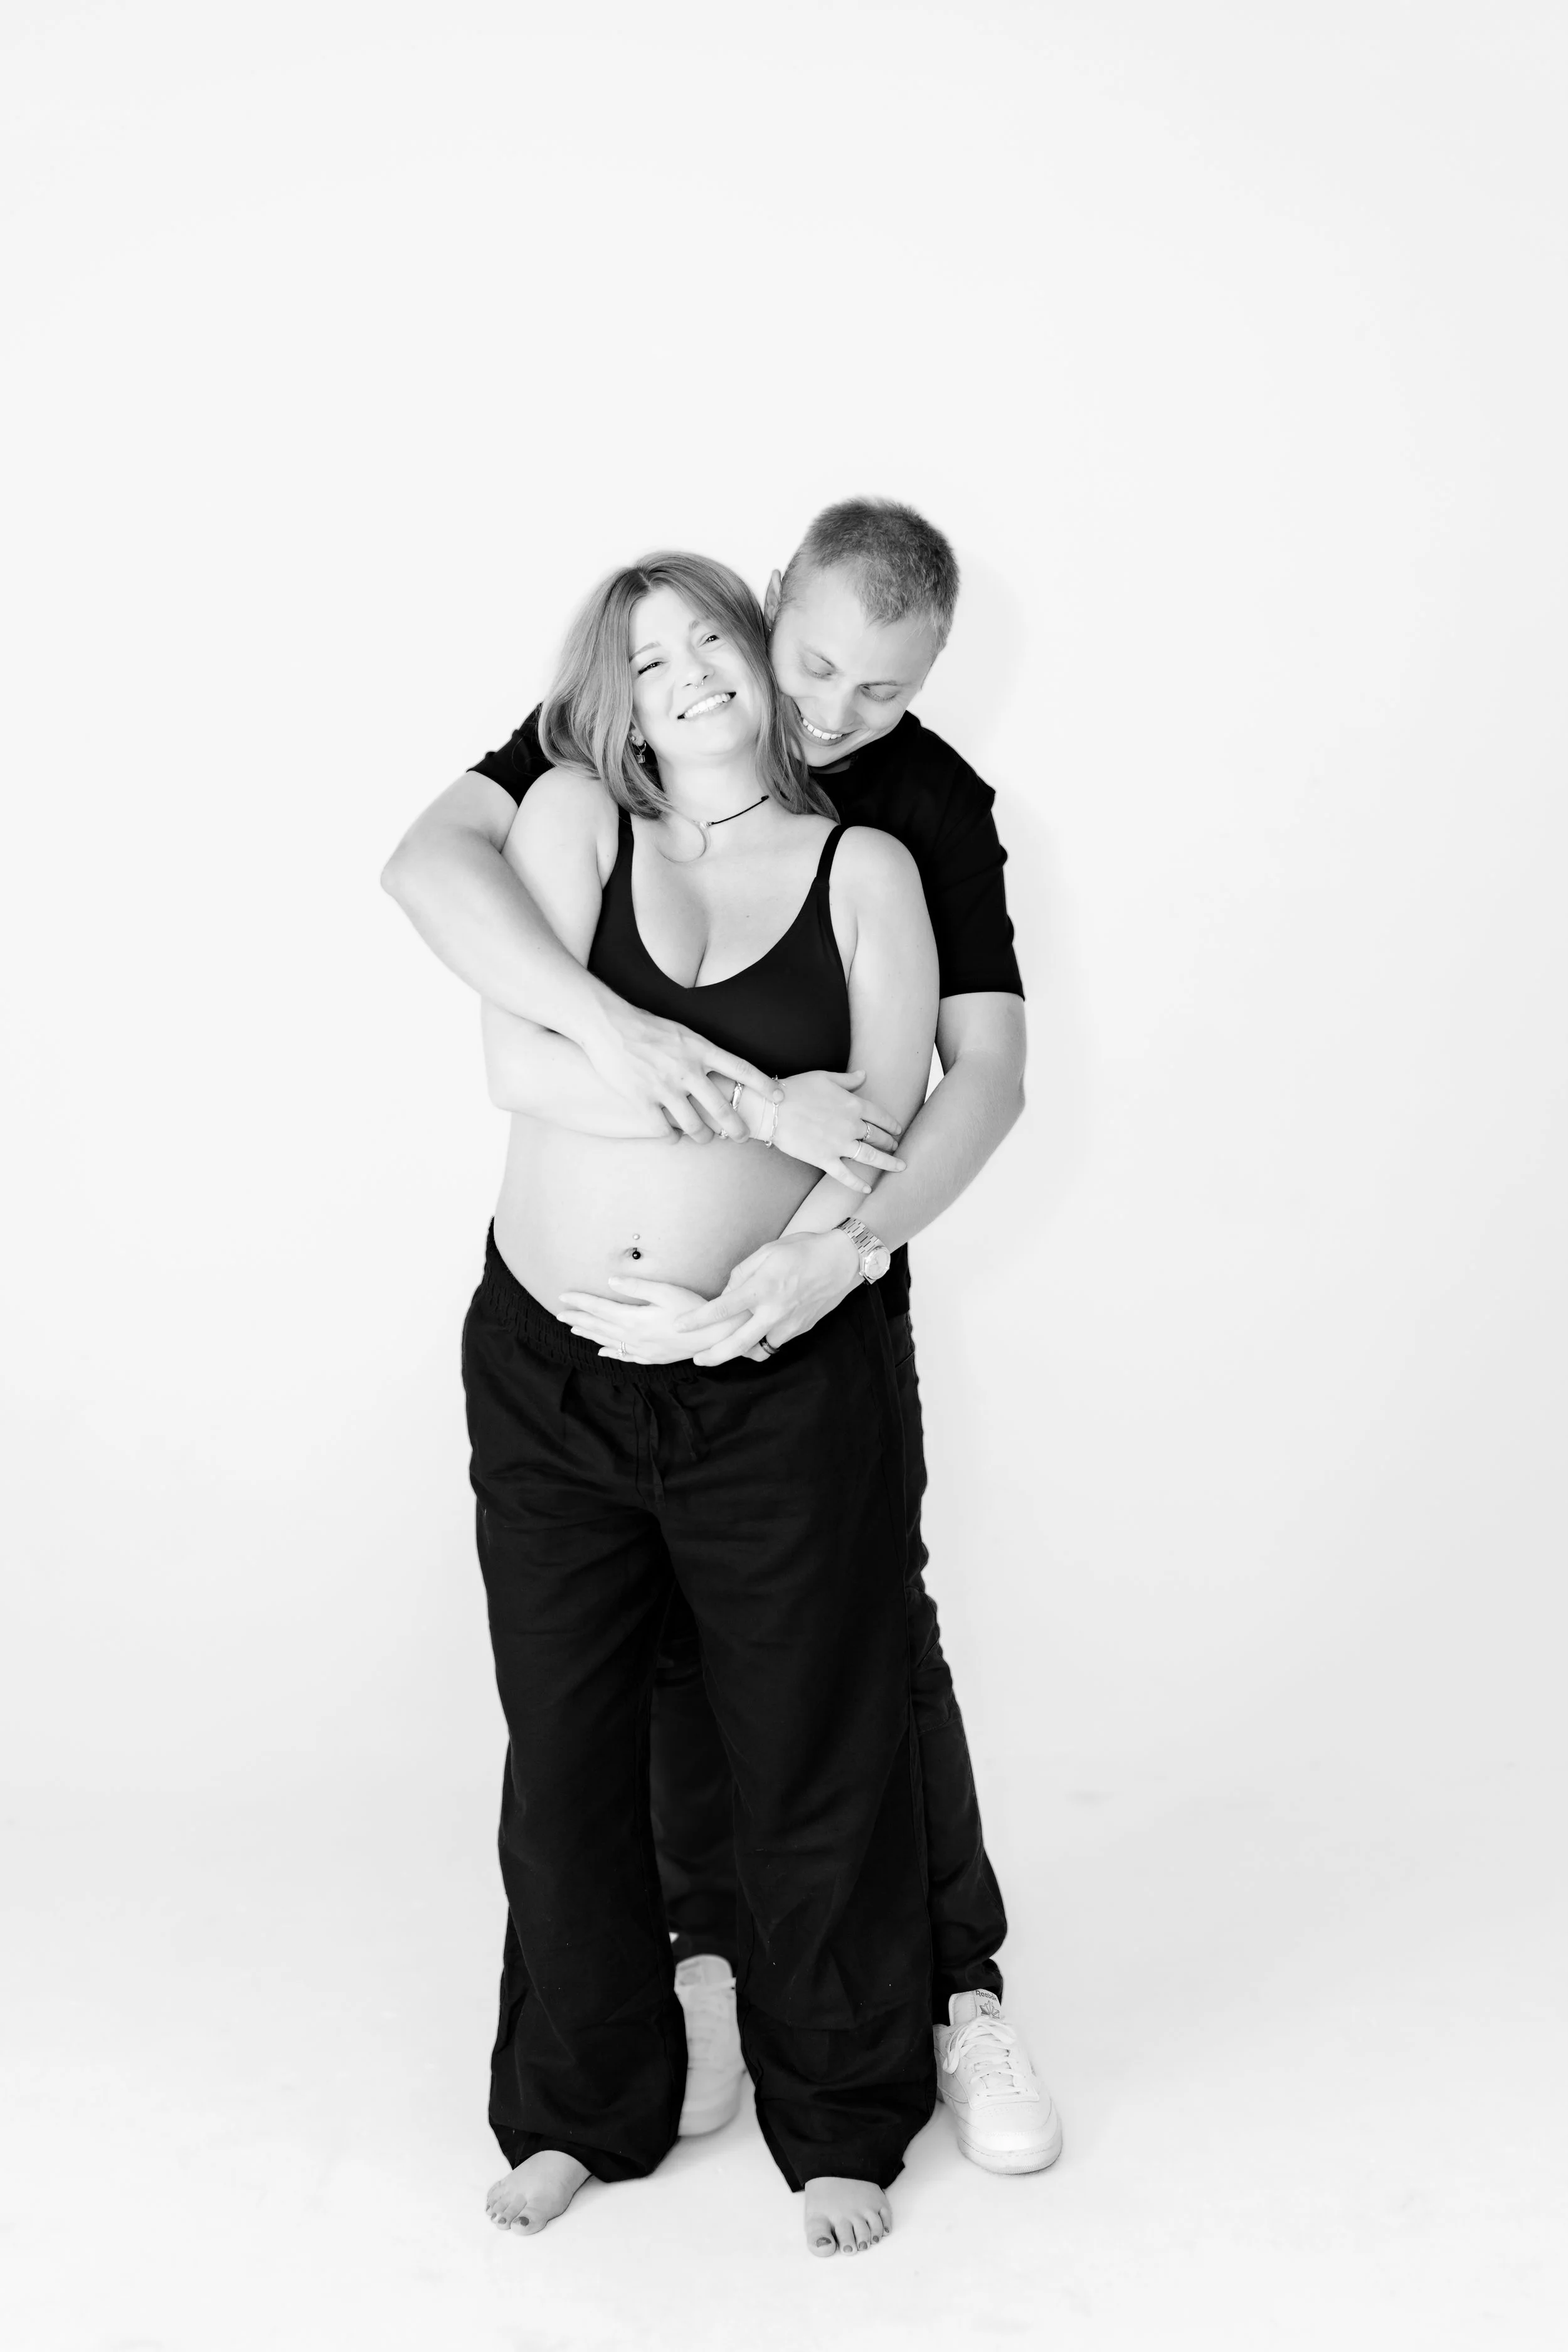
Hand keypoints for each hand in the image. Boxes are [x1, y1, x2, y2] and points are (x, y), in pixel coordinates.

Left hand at [558, 1278, 761, 1364]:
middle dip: (578, 1320)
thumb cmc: (694, 1309)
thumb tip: (611, 1281)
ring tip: (573, 1329)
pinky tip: (602, 1351)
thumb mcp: (666, 1291)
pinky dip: (610, 1352)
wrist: (715, 1336)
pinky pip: (625, 1356)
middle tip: (559, 1315)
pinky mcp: (653, 1357)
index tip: (562, 1297)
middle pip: (599, 1327)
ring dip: (589, 1335)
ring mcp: (643, 1350)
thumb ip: (637, 1286)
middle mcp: (634, 1338)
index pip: (599, 1309)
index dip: (580, 1302)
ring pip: (608, 1342)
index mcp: (634, 1319)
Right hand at [580, 994, 779, 1141]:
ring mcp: (664, 1087)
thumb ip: (701, 1052)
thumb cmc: (646, 1025)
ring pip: (694, 1126)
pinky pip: (664, 1130)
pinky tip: (673, 1136)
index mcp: (700, 1049)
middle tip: (742, 1137)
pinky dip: (671, 1137)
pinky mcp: (642, 1100)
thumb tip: (719, 1069)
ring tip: (705, 1137)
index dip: (764, 1086)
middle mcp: (687, 1069)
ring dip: (703, 1136)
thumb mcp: (683, 1032)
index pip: (742, 1069)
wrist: (608, 1025)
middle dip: (736, 1128)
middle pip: (722, 1108)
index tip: (780, 1098)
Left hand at [673, 1230, 862, 1365]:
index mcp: (761, 1288)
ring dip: (740, 1348)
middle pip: (737, 1344)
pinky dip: (762, 1339)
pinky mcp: (800, 1329)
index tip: (679, 1326)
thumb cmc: (803, 1250)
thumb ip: (742, 1274)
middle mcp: (774, 1311)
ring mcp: (789, 1324)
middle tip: (698, 1359)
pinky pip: (775, 1341)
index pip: (722, 1309)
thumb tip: (726, 1293)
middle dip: (713, 1355)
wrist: (843, 1261)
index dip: (697, 1320)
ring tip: (726, 1345)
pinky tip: (757, 1331)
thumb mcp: (767, 1252)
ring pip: (757, 1347)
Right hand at [763, 1070, 906, 1192]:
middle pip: (878, 1137)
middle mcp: (851, 1126)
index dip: (892, 1124)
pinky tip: (868, 1189)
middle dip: (890, 1142)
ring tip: (898, 1166)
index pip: (880, 1116)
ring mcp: (839, 1145)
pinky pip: (846, 1176)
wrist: (772, 1108)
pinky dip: (858, 1184)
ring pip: (871, 1157)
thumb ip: (847, 1079)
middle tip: (896, 1147)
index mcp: (853, 1104)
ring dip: (888, 1162)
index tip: (898, 1129)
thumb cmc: (796, 1089)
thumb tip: (864, 1074)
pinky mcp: (825, 1159)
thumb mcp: (824, 1077)